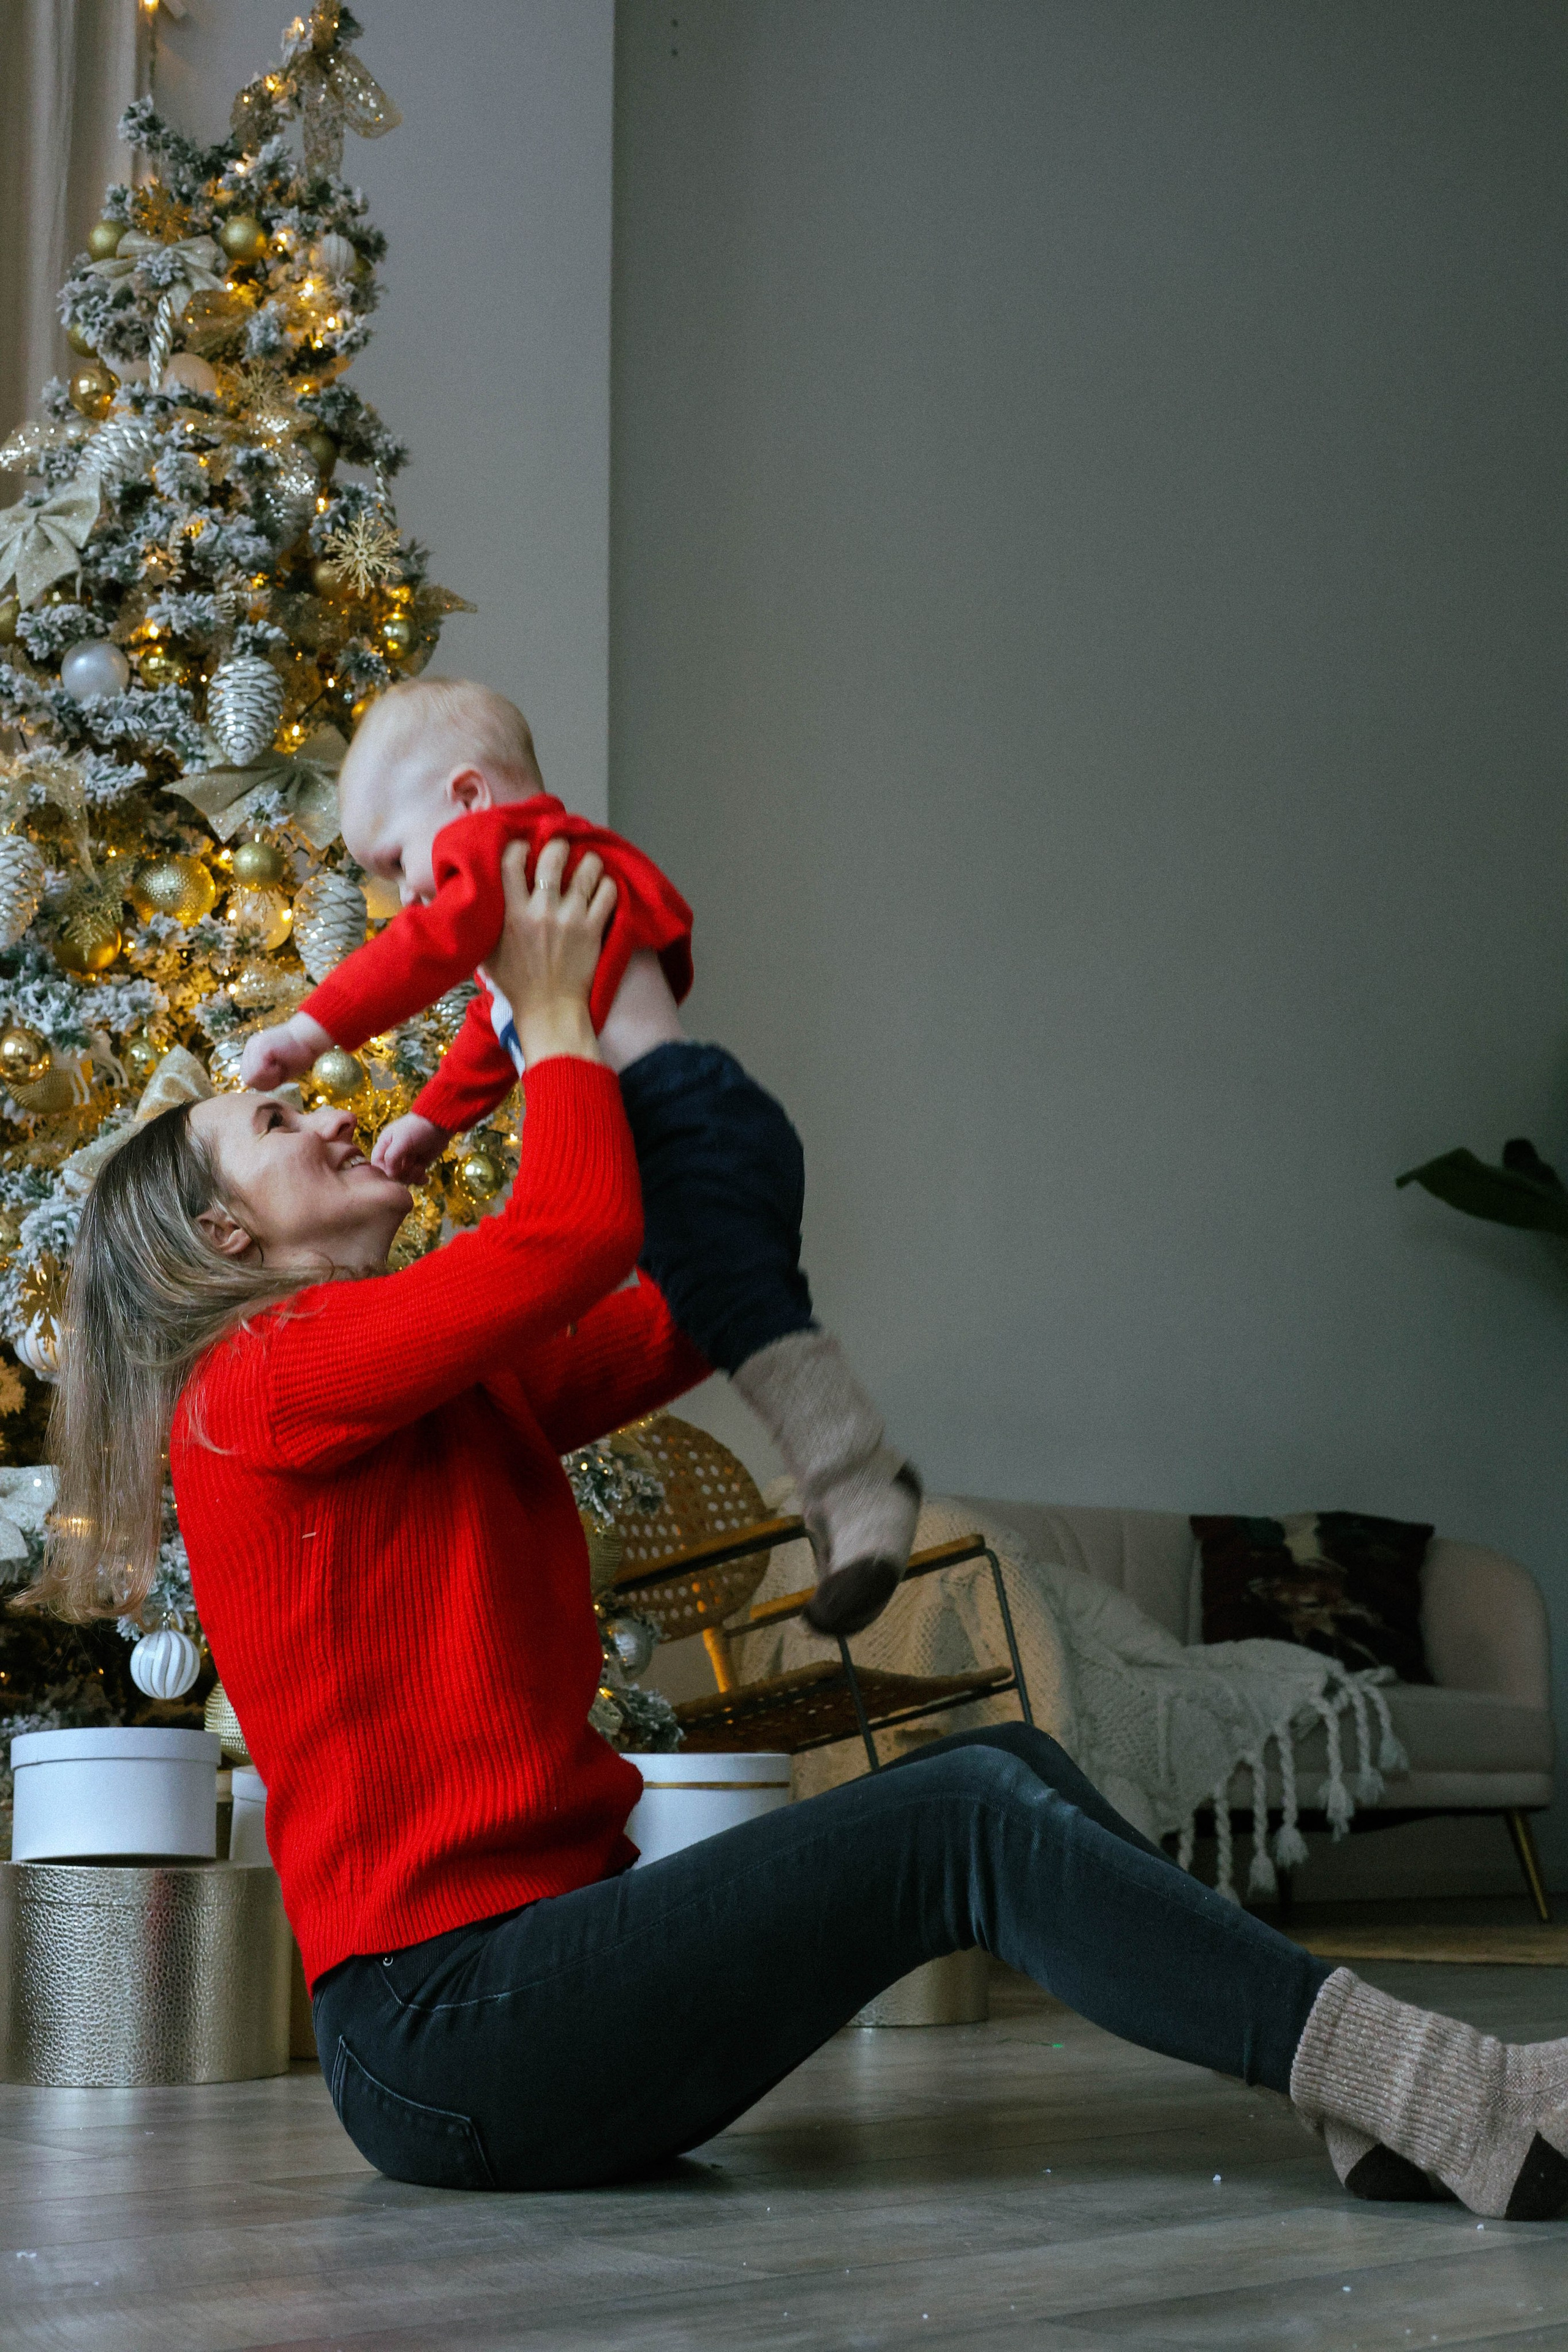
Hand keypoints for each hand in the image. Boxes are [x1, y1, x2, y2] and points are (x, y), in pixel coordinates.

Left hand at [240, 1012, 332, 1090]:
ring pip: (252, 1078)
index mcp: (253, 1051)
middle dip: (266, 1081)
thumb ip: (264, 1075)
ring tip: (282, 1063)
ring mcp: (253, 1046)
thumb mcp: (278, 1069)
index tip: (279, 1071)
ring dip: (270, 1077)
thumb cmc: (300, 1053)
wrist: (310, 1037)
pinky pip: (259, 1073)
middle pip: (248, 1080)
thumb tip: (255, 1085)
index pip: (249, 1078)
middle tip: (281, 1068)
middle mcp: (250, 1047)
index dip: (264, 1082)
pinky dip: (273, 1073)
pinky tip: (282, 1062)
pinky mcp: (260, 1047)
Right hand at [371, 1112, 449, 1182]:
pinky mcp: (419, 1164)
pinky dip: (420, 1179)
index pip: (376, 1163)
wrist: (440, 1125)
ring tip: (420, 1168)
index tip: (394, 1172)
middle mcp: (394, 1153)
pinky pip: (415, 1178)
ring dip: (411, 1176)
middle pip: (390, 1173)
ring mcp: (406, 1160)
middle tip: (412, 1168)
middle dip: (401, 1175)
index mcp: (385, 1144)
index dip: (383, 1171)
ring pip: (402, 1177)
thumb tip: (390, 1175)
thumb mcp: (401, 1141)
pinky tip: (425, 1177)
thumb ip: (391, 1158)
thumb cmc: (417, 1128)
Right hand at [485, 836, 616, 1065]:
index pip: (512, 861)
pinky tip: (602, 886)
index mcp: (511, 914)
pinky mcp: (593, 929)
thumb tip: (476, 896)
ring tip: (588, 862)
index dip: (519, 846)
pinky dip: (607, 884)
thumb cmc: (516, 983)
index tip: (525, 846)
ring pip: (587, 870)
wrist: (548, 1009)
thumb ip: (485, 920)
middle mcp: (541, 911)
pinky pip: (608, 893)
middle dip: (559, 845)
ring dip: (589, 861)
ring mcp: (570, 919)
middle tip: (561, 848)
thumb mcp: (487, 951)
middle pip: (554, 857)